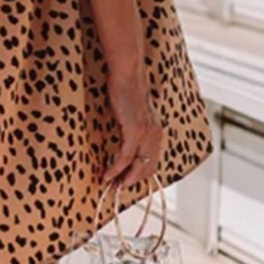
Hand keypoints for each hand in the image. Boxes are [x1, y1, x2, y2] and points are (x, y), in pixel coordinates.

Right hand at [102, 64, 163, 190]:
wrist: (127, 75)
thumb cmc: (127, 89)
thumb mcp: (135, 112)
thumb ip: (135, 125)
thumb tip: (126, 134)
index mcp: (156, 131)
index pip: (152, 161)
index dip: (140, 174)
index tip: (126, 181)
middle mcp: (155, 135)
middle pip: (147, 168)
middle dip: (132, 181)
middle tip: (117, 189)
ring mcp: (146, 135)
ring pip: (137, 166)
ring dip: (123, 179)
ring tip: (111, 186)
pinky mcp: (134, 132)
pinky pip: (125, 158)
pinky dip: (115, 169)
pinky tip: (107, 174)